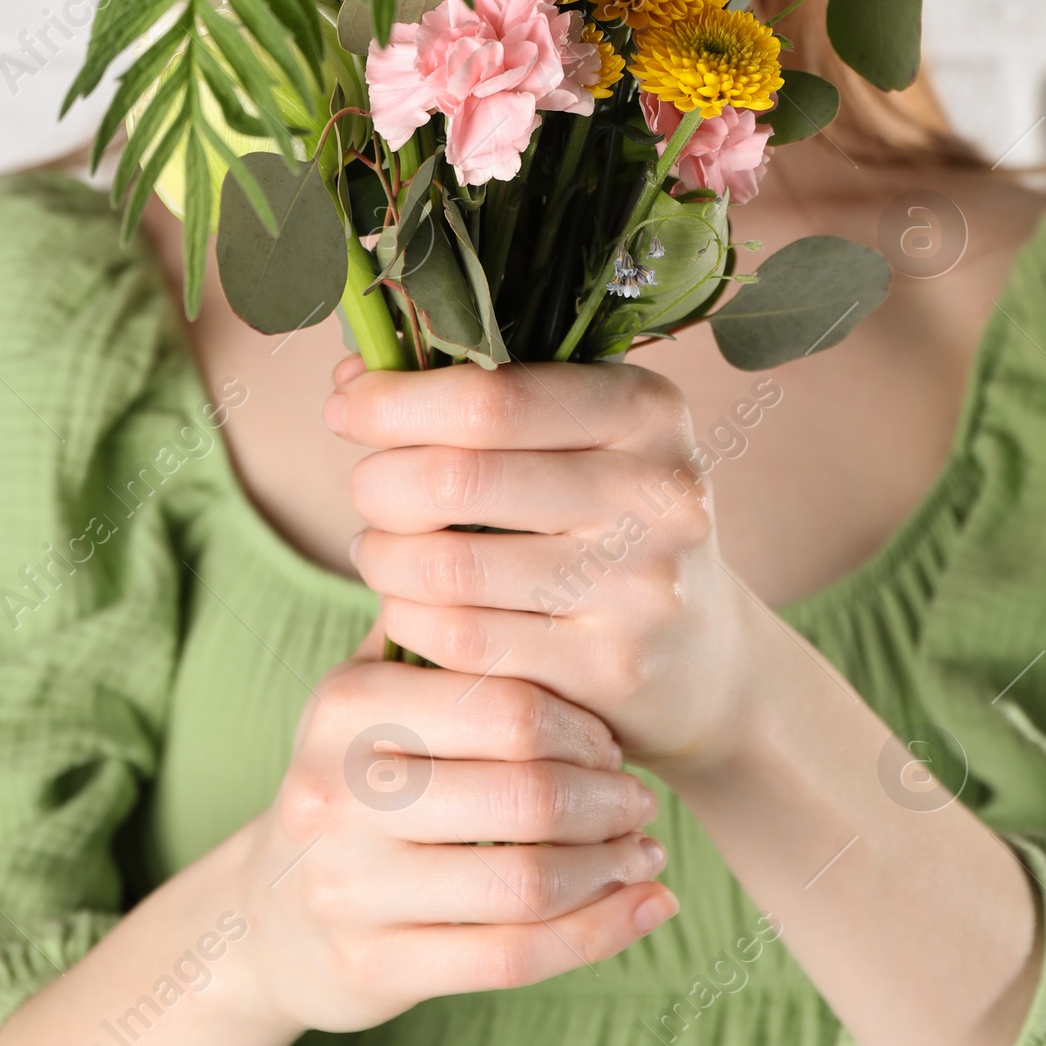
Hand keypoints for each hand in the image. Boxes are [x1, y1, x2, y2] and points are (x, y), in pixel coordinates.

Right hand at [235, 649, 673, 1035]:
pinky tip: (644, 906)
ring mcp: (348, 891)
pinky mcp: (370, 969)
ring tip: (642, 848)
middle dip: (606, 800)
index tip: (611, 739)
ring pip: (524, 886)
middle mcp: (335, 795)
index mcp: (345, 706)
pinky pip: (512, 959)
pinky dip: (598, 934)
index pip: (502, 706)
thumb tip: (516, 528)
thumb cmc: (354, 779)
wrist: (265, 918)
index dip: (578, 725)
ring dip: (609, 868)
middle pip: (523, 798)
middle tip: (639, 797)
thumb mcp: (370, 691)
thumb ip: (433, 621)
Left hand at [325, 357, 760, 770]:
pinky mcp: (611, 669)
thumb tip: (348, 376)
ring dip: (382, 556)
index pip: (490, 394)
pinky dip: (409, 621)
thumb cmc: (604, 524)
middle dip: (379, 481)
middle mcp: (660, 492)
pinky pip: (462, 639)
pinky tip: (413, 608)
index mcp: (649, 409)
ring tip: (381, 551)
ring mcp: (642, 586)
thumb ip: (474, 397)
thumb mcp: (577, 441)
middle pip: (458, 477)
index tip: (345, 406)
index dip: (394, 400)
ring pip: (447, 566)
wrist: (701, 659)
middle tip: (368, 491)